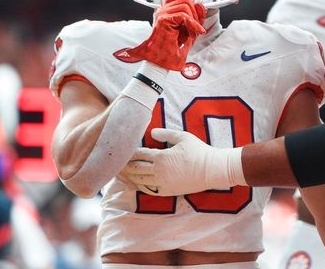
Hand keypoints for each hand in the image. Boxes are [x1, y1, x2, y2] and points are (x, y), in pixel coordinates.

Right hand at [122, 0, 206, 70]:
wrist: (164, 64)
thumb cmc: (176, 50)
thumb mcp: (191, 31)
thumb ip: (196, 17)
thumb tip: (201, 4)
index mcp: (169, 12)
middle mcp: (163, 10)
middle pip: (187, 0)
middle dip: (196, 15)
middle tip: (193, 31)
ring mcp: (161, 14)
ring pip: (187, 6)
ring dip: (194, 21)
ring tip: (191, 34)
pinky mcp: (163, 20)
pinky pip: (184, 16)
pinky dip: (193, 25)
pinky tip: (195, 33)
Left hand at [122, 128, 244, 195]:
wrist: (213, 170)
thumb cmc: (199, 151)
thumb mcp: (184, 137)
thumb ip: (166, 134)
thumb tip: (153, 131)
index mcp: (161, 157)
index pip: (138, 154)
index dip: (127, 153)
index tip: (119, 151)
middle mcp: (159, 171)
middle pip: (135, 169)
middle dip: (123, 167)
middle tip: (112, 164)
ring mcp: (163, 183)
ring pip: (139, 181)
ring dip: (127, 178)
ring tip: (118, 175)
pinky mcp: (167, 192)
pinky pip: (148, 190)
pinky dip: (138, 187)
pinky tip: (133, 184)